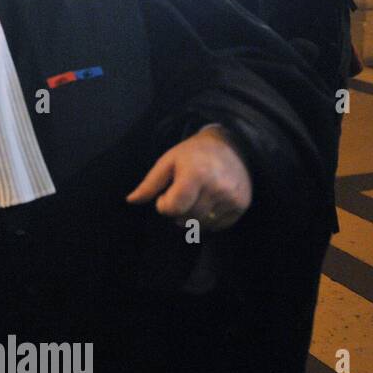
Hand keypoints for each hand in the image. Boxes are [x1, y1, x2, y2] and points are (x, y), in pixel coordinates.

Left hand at [126, 124, 251, 231]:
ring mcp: (232, 198)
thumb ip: (149, 184)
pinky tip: (209, 202)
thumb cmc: (193, 153)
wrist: (232, 145)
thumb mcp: (167, 162)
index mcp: (197, 174)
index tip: (167, 193)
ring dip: (192, 216)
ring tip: (196, 196)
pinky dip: (208, 219)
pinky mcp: (242, 205)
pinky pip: (217, 226)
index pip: (173, 208)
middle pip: (186, 218)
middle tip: (182, 193)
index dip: (164, 204)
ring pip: (201, 225)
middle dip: (178, 210)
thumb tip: (131, 201)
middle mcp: (218, 187)